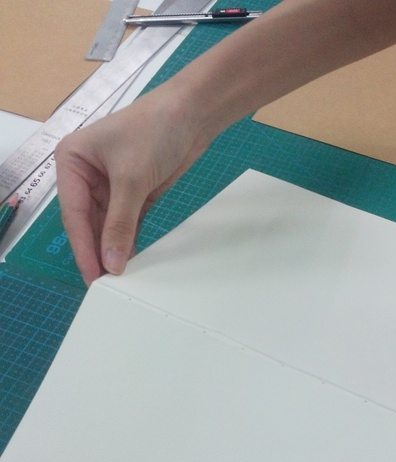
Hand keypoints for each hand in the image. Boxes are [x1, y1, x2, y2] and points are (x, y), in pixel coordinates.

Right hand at [55, 82, 212, 284]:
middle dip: (97, 251)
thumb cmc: (154, 131)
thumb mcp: (132, 180)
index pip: (74, 213)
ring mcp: (110, 185)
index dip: (83, 247)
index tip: (92, 275)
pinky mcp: (133, 192)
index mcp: (71, 161)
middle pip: (88, 223)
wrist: (193, 113)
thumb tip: (112, 263)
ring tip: (118, 279)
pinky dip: (129, 241)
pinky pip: (126, 223)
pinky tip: (131, 261)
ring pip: (107, 226)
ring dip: (113, 249)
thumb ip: (120, 225)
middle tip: (104, 283)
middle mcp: (85, 174)